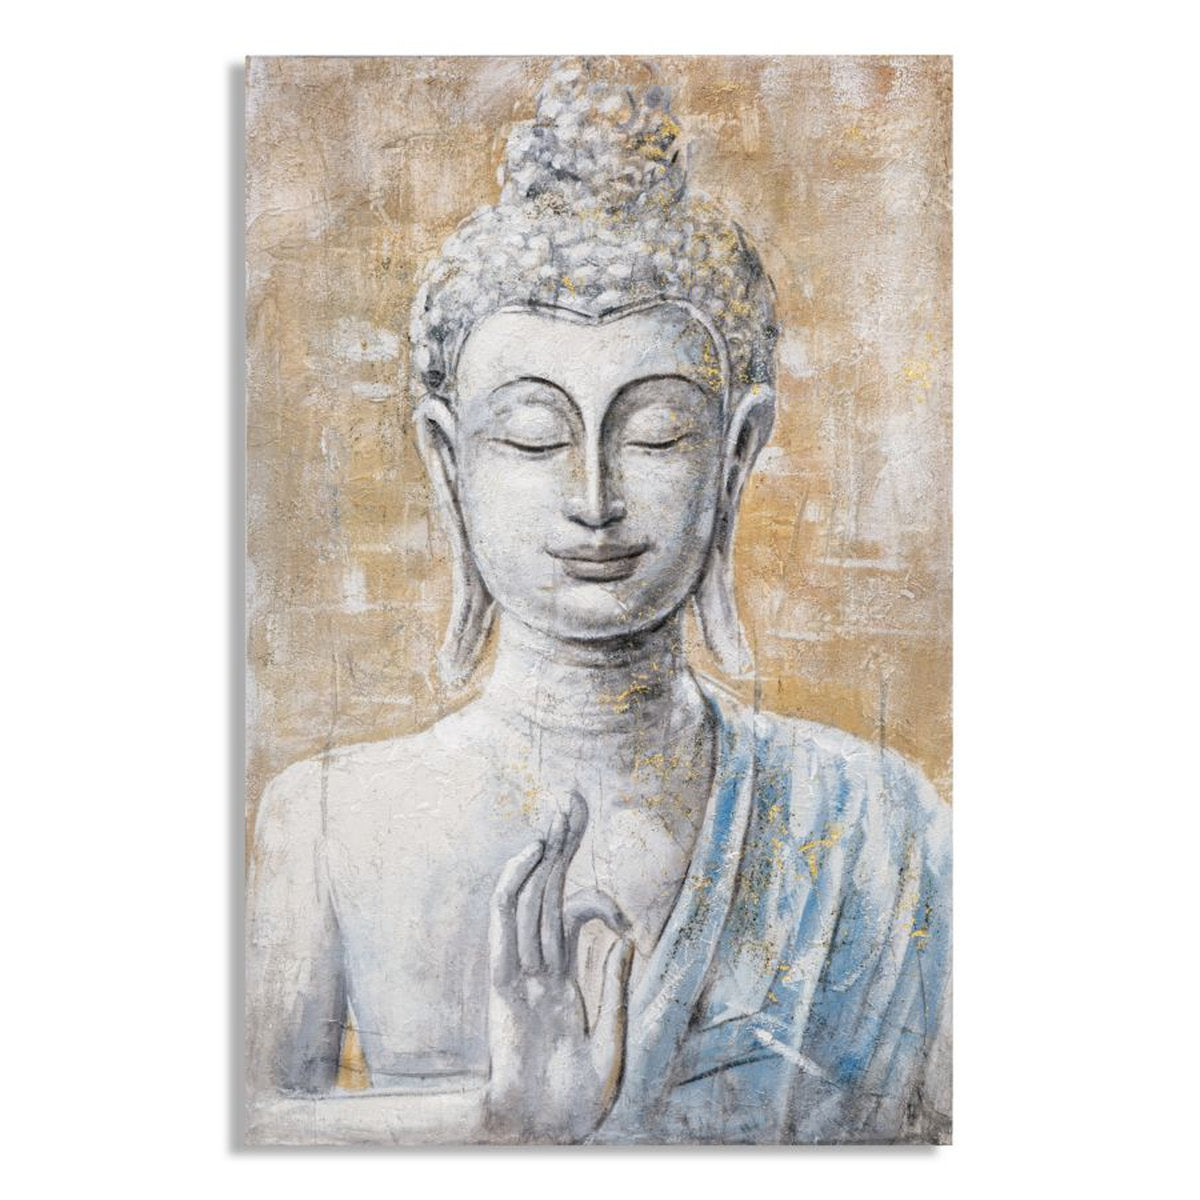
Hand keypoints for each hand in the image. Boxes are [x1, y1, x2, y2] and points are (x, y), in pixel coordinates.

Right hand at [484, 791, 634, 1142]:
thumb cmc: (574, 1101)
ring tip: (558, 809)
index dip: (599, 901)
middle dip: (561, 843)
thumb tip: (626, 940)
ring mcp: (518, 973)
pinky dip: (516, 886)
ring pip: (529, 897)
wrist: (542, 1137)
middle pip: (548, 891)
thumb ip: (615, 991)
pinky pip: (505, 925)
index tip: (628, 922)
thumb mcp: (610, 1041)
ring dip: (542, 851)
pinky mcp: (503, 984)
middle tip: (572, 796)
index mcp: (559, 979)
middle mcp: (537, 968)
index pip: (572, 916)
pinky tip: (534, 853)